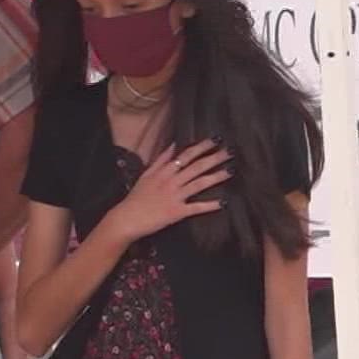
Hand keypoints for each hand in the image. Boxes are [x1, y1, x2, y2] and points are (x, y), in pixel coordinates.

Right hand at [100, 140, 230, 243]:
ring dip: (216, 176)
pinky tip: (223, 203)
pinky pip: (196, 207)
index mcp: (164, 172)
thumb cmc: (135, 198)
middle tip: (230, 151)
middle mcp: (171, 181)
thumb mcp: (146, 174)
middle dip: (214, 158)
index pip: (186, 155)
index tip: (215, 139)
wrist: (127, 218)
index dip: (202, 146)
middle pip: (196, 166)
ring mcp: (175, 196)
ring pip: (199, 183)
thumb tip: (173, 145)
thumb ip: (161, 160)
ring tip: (231, 170)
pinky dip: (210, 205)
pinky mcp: (177, 212)